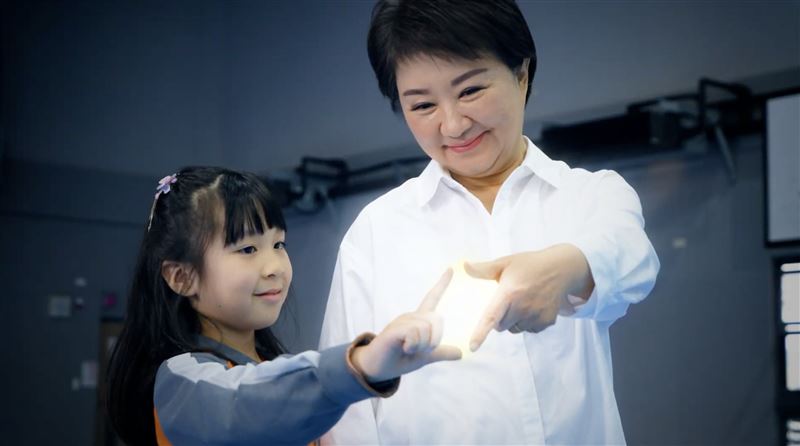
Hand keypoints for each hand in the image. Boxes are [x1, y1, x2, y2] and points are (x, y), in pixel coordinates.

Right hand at [352, 268, 461, 381]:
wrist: (376, 368)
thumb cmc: (398, 359)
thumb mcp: (424, 357)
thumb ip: (440, 353)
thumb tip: (461, 353)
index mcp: (419, 321)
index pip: (432, 298)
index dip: (442, 284)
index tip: (451, 269)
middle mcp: (411, 316)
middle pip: (437, 320)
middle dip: (434, 340)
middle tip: (417, 349)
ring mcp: (401, 321)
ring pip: (426, 328)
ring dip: (421, 345)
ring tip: (408, 349)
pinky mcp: (394, 329)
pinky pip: (414, 332)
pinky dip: (413, 345)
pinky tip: (403, 348)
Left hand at [465, 244, 594, 350]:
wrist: (561, 269)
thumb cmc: (530, 265)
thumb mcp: (506, 263)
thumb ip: (484, 269)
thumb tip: (464, 266)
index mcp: (509, 293)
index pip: (491, 317)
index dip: (481, 333)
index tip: (472, 346)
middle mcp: (523, 307)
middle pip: (501, 326)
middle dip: (499, 319)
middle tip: (506, 303)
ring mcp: (536, 316)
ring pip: (515, 330)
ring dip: (514, 322)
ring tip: (521, 303)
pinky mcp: (547, 322)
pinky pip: (529, 330)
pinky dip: (527, 323)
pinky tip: (532, 307)